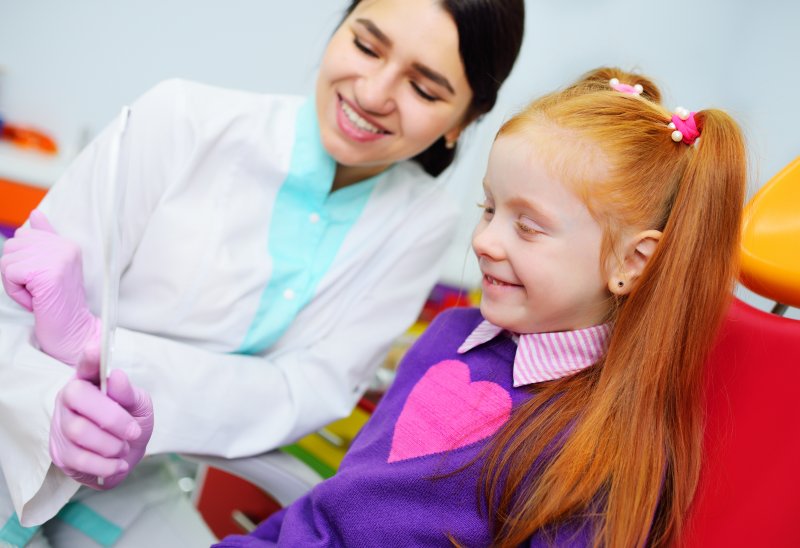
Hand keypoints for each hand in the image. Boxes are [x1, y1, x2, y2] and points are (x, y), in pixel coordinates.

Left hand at [0, 209, 99, 365]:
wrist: (72, 331)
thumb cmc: (58, 304)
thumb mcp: (52, 267)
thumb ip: (45, 240)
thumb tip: (35, 213)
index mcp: (66, 243)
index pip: (23, 237)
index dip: (23, 261)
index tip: (42, 280)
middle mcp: (64, 246)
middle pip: (12, 246)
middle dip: (16, 271)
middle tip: (38, 289)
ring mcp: (57, 258)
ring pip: (7, 260)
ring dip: (14, 283)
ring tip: (37, 295)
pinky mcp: (47, 272)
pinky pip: (9, 274)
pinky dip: (15, 291)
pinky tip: (35, 300)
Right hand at [50, 346, 153, 489]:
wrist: (125, 456)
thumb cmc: (132, 423)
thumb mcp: (140, 406)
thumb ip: (128, 393)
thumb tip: (116, 377)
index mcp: (91, 380)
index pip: (86, 365)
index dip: (90, 358)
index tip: (96, 349)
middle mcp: (70, 398)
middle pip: (78, 397)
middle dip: (112, 418)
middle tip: (134, 431)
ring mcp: (61, 424)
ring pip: (79, 431)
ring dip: (111, 444)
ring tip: (124, 448)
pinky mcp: (59, 451)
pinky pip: (78, 458)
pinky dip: (105, 465)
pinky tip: (117, 464)